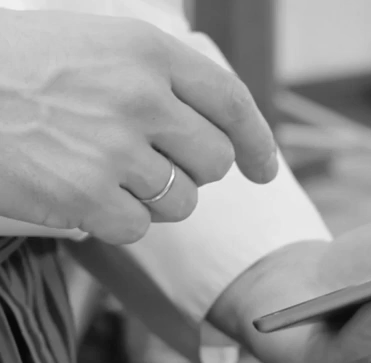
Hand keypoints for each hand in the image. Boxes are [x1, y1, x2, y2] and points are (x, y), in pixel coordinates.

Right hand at [0, 9, 277, 244]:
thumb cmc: (19, 67)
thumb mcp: (96, 42)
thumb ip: (158, 77)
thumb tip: (213, 125)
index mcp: (146, 51)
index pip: (232, 103)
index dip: (257, 143)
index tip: (264, 170)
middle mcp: (139, 98)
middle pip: (214, 162)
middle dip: (193, 171)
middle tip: (153, 163)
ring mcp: (114, 150)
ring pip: (182, 202)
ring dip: (155, 199)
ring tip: (105, 171)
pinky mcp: (88, 197)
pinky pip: (139, 228)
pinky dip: (118, 221)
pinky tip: (85, 193)